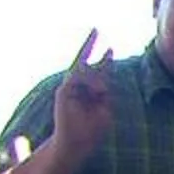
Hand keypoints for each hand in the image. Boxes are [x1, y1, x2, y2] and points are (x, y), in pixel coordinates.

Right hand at [50, 29, 116, 163]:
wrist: (77, 144)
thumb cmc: (92, 130)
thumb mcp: (105, 108)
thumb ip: (104, 92)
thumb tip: (102, 79)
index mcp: (90, 92)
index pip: (97, 70)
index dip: (103, 58)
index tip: (109, 47)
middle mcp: (79, 87)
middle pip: (86, 62)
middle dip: (90, 45)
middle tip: (96, 29)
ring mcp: (70, 88)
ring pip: (85, 71)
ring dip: (97, 80)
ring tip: (103, 92)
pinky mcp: (63, 92)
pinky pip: (77, 78)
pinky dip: (89, 82)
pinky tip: (99, 90)